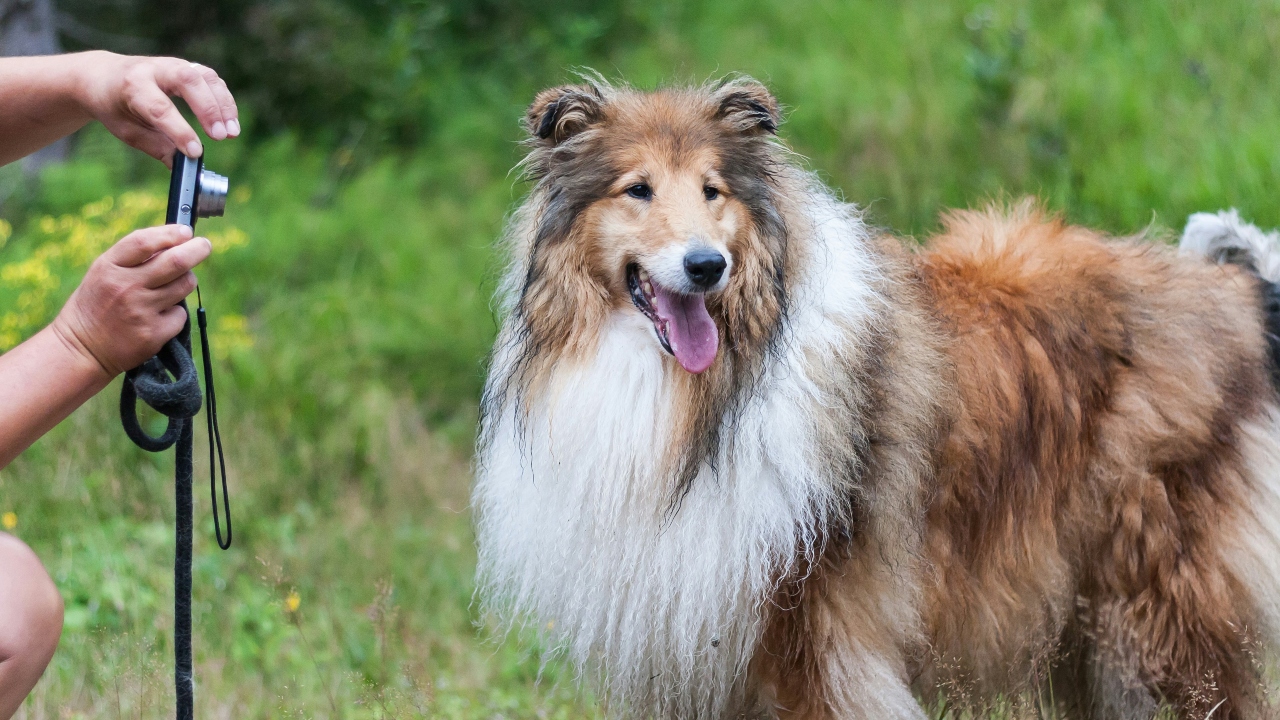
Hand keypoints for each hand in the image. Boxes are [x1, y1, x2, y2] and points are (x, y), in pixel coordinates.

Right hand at [51, 225, 211, 377]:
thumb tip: (173, 242)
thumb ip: (132, 258)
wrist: (82, 350)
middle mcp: (125, 287)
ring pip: (184, 285)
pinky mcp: (153, 333)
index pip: (143, 242)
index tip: (186, 230)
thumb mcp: (102, 274)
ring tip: (173, 285)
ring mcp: (140, 311)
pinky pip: (180, 314)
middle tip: (204, 245)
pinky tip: (158, 317)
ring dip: (186, 280)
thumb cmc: (97, 305)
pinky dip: (175, 312)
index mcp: (108, 268)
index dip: (169, 233)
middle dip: (197, 249)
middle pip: (176, 261)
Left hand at [73, 51, 239, 165]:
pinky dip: (225, 101)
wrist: (104, 76)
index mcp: (131, 85)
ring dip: (223, 105)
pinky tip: (230, 122)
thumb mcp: (127, 131)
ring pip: (205, 77)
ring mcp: (173, 64)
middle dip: (208, 109)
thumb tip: (183, 165)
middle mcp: (154, 69)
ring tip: (232, 132)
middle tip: (221, 137)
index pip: (159, 108)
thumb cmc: (115, 106)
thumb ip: (156, 147)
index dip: (180, 131)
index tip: (195, 153)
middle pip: (188, 81)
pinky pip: (212, 80)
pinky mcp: (188, 67)